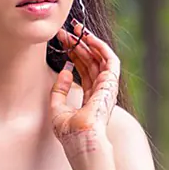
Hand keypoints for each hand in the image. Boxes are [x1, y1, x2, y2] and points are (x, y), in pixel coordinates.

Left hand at [49, 20, 120, 163]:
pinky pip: (110, 60)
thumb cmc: (71, 133)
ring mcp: (107, 88)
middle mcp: (100, 92)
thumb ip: (59, 91)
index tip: (62, 42)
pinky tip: (89, 37)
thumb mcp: (57, 109)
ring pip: (100, 59)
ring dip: (89, 42)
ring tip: (77, 30)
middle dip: (78, 45)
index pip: (84, 70)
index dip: (74, 54)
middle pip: (91, 62)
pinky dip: (101, 47)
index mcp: (90, 99)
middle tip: (65, 32)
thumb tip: (64, 71)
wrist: (81, 139)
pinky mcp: (111, 84)